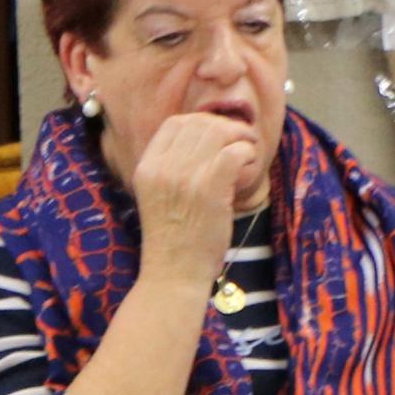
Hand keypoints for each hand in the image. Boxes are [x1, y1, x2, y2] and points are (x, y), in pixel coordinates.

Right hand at [127, 108, 266, 283]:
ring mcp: (184, 177)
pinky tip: (248, 169)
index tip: (219, 135)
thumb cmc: (174, 238)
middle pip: (200, 124)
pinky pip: (235, 153)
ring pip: (220, 133)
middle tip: (242, 142)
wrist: (174, 272)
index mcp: (146, 167)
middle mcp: (162, 168)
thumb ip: (173, 168)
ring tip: (248, 154)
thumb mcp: (159, 195)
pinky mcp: (209, 189)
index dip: (202, 122)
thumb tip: (207, 140)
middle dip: (227, 127)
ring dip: (241, 139)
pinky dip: (247, 155)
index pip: (175, 123)